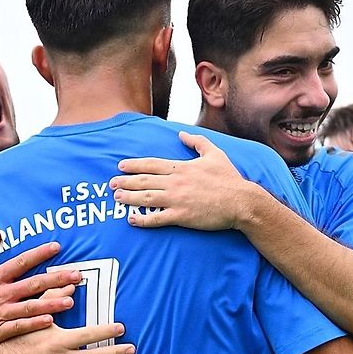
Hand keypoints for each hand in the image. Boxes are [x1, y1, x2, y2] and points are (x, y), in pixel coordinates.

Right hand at [0, 233, 78, 353]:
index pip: (20, 262)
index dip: (39, 254)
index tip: (57, 247)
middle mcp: (0, 294)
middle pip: (33, 284)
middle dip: (56, 278)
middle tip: (76, 275)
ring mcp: (0, 313)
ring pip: (31, 306)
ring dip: (51, 303)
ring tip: (71, 300)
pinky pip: (20, 327)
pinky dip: (35, 324)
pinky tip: (51, 322)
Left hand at [111, 131, 250, 229]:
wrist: (241, 201)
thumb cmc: (229, 178)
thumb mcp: (215, 154)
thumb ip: (196, 142)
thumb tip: (181, 134)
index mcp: (181, 168)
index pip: (151, 164)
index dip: (134, 165)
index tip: (121, 166)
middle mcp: (175, 182)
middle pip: (144, 181)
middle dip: (125, 182)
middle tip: (111, 184)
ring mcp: (177, 200)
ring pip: (145, 198)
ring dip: (129, 198)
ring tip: (117, 198)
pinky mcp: (181, 216)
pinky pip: (156, 218)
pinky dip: (142, 219)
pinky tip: (132, 219)